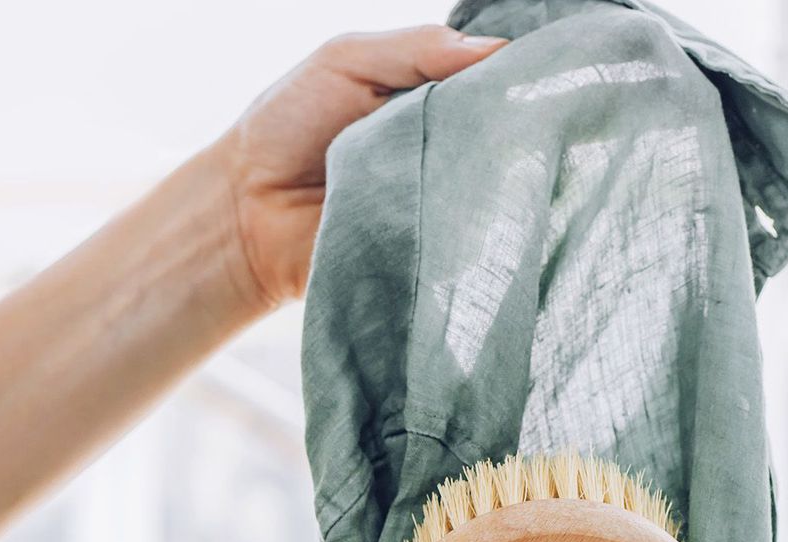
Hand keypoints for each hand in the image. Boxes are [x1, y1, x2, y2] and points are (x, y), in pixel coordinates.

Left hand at [214, 26, 506, 310]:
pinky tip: (471, 210)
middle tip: (532, 119)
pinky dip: (466, 221)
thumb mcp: (345, 61)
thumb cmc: (286, 126)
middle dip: (517, 122)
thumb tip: (498, 48)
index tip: (544, 71)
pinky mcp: (432, 246)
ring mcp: (442, 198)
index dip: (521, 73)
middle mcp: (447, 145)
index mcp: (433, 95)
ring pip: (493, 183)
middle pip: (506, 131)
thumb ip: (417, 48)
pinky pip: (464, 234)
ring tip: (486, 163)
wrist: (243, 212)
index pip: (496, 77)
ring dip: (493, 173)